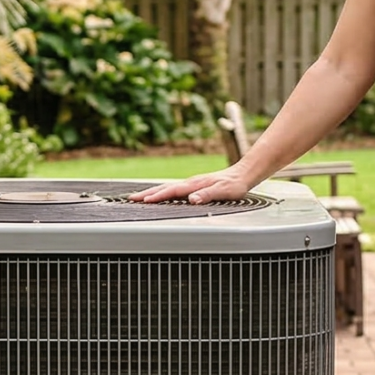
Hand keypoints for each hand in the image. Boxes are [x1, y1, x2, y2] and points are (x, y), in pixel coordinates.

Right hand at [131, 167, 258, 203]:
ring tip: (140, 198)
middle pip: (164, 188)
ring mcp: (191, 184)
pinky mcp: (194, 186)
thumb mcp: (224, 192)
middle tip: (131, 199)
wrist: (243, 174)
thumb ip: (208, 195)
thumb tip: (192, 199)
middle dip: (147, 194)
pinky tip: (159, 196)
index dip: (157, 197)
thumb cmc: (235, 185)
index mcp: (195, 185)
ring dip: (152, 193)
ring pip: (167, 188)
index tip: (144, 201)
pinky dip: (162, 192)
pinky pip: (173, 189)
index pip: (172, 191)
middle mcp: (190, 183)